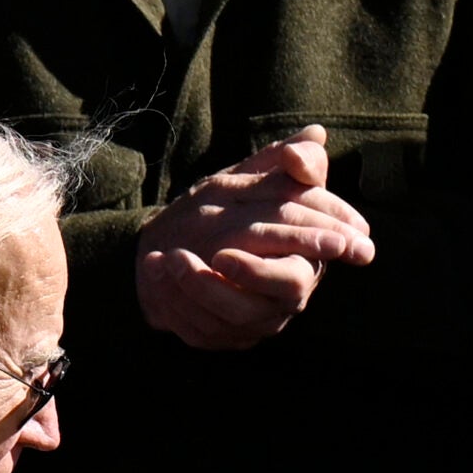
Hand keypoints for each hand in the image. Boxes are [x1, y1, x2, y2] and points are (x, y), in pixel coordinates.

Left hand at [136, 125, 377, 350]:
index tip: (279, 238)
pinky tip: (156, 273)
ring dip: (200, 288)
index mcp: (306, 255)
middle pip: (285, 291)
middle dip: (251, 273)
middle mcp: (288, 294)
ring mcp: (256, 320)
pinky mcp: (223, 335)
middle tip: (217, 253)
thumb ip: (288, 158)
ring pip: (236, 317)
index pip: (316, 252)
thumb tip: (314, 137)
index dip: (309, 246)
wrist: (184, 240)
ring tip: (168, 257)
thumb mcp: (258, 175)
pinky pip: (201, 330)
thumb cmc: (236, 207)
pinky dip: (175, 303)